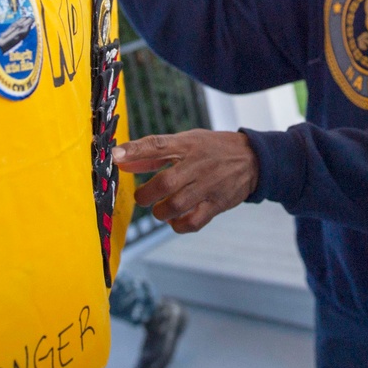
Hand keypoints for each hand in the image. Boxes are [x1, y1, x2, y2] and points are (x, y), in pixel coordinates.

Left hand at [112, 130, 258, 232]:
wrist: (252, 159)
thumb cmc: (211, 149)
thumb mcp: (185, 142)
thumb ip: (152, 154)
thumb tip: (121, 161)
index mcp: (187, 144)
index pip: (158, 144)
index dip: (135, 151)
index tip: (115, 157)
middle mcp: (198, 164)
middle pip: (165, 183)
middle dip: (146, 194)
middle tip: (143, 197)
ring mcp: (209, 185)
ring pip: (177, 205)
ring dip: (161, 212)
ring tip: (160, 209)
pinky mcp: (218, 203)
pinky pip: (193, 221)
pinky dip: (178, 225)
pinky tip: (175, 220)